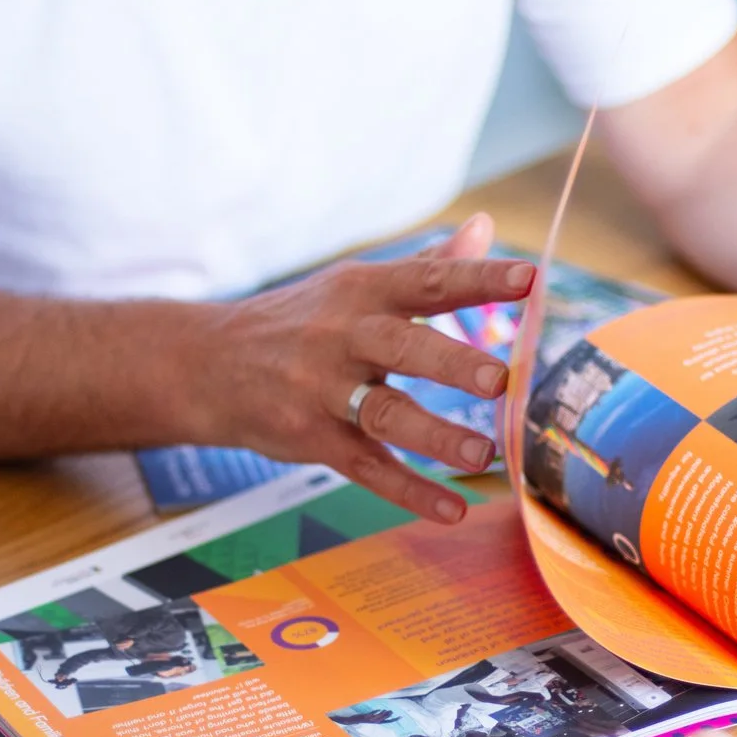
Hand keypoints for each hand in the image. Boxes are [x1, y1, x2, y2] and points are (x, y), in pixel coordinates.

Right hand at [202, 214, 532, 521]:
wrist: (206, 365)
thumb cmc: (298, 322)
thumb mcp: (353, 285)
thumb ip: (425, 264)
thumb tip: (484, 227)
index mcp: (361, 292)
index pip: (427, 279)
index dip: (478, 278)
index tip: (530, 279)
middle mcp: (342, 336)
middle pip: (402, 346)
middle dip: (450, 362)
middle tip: (499, 378)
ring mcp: (323, 391)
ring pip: (384, 413)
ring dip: (435, 435)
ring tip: (485, 455)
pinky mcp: (311, 438)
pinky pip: (365, 468)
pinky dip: (409, 491)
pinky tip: (452, 509)